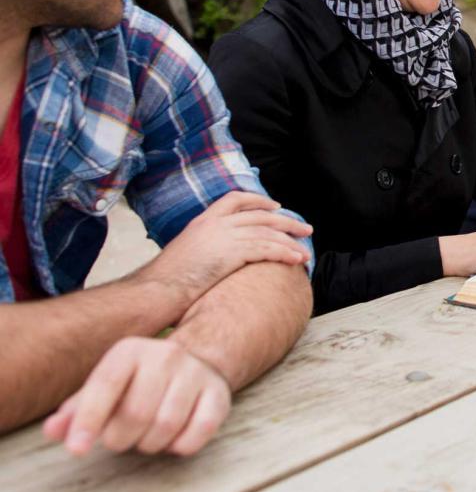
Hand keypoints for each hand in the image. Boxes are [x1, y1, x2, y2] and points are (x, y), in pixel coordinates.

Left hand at [43, 337, 230, 456]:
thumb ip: (76, 410)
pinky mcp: (218, 393)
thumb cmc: (139, 381)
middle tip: (119, 440)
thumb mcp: (106, 386)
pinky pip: (197, 433)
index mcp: (131, 350)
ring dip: (149, 444)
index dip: (88, 420)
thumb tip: (52, 431)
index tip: (76, 449)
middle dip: (121, 439)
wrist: (195, 361)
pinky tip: (173, 438)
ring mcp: (196, 372)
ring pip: (166, 426)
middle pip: (136, 413)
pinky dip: (179, 446)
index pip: (105, 385)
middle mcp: (166, 354)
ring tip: (145, 437)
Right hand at [138, 191, 311, 300]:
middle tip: (305, 228)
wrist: (154, 292)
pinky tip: (297, 260)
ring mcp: (224, 236)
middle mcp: (215, 224)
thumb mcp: (183, 255)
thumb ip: (201, 250)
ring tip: (306, 250)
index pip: (235, 199)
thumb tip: (212, 260)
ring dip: (291, 241)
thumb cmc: (164, 283)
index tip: (275, 207)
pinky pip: (267, 249)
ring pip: (267, 232)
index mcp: (202, 221)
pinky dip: (285, 253)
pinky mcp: (231, 253)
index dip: (258, 201)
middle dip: (286, 221)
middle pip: (260, 215)